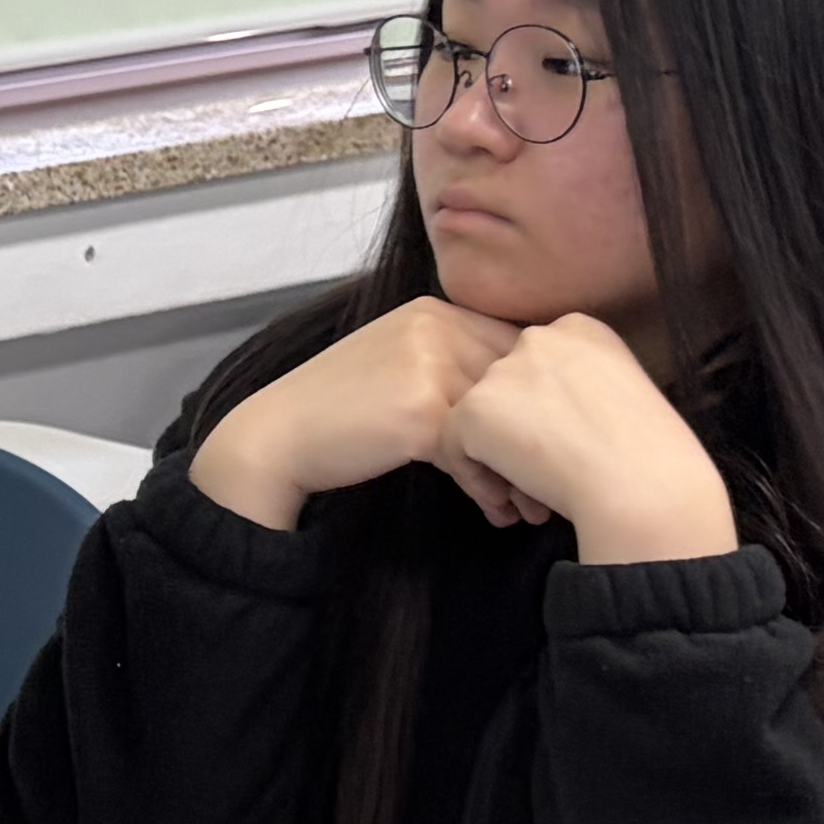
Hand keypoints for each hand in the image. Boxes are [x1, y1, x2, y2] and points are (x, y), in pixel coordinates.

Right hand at [190, 299, 534, 532]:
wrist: (276, 436)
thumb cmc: (336, 410)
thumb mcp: (396, 363)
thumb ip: (451, 361)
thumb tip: (524, 399)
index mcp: (433, 310)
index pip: (514, 348)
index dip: (535, 399)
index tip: (543, 442)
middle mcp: (435, 327)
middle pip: (516, 384)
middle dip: (537, 437)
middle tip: (547, 484)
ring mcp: (427, 365)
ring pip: (499, 423)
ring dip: (517, 472)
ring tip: (528, 509)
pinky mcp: (419, 411)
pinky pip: (473, 454)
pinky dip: (486, 489)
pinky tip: (493, 512)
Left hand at [442, 312, 741, 566]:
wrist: (641, 480)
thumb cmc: (649, 455)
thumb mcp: (623, 399)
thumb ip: (580, 391)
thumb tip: (549, 421)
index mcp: (581, 330)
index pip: (540, 371)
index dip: (545, 418)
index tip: (571, 453)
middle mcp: (537, 338)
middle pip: (507, 393)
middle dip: (517, 440)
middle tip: (542, 483)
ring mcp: (502, 370)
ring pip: (479, 421)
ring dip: (498, 463)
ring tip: (526, 504)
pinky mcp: (474, 408)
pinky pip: (454, 449)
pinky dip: (476, 481)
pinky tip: (509, 505)